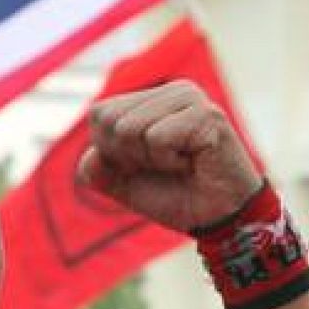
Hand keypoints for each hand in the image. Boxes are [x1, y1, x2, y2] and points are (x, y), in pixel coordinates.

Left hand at [77, 80, 261, 230]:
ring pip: (130, 128)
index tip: (143, 164)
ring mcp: (190, 98)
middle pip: (111, 120)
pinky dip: (168, 161)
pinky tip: (193, 162)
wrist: (218, 217)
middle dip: (128, 156)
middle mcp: (171, 91)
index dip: (111, 151)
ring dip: (150, 160)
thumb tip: (90, 157)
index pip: (100, 114)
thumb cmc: (175, 195)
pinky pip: (157, 137)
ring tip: (180, 163)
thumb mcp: (124, 185)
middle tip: (163, 165)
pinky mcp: (206, 114)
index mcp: (150, 100)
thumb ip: (98, 170)